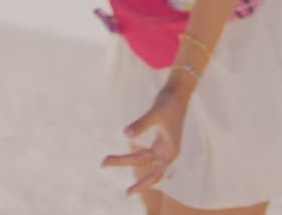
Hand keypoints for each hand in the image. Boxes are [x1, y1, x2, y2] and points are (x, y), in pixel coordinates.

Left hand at [101, 78, 190, 197]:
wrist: (179, 88)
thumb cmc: (170, 100)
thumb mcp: (156, 112)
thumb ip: (142, 124)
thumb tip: (125, 135)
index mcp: (170, 150)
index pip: (155, 174)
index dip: (142, 185)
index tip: (127, 192)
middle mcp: (168, 151)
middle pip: (143, 163)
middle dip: (123, 162)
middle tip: (102, 162)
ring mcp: (164, 145)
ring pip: (142, 157)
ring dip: (125, 158)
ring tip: (106, 158)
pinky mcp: (160, 138)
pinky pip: (145, 153)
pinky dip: (134, 155)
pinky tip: (124, 156)